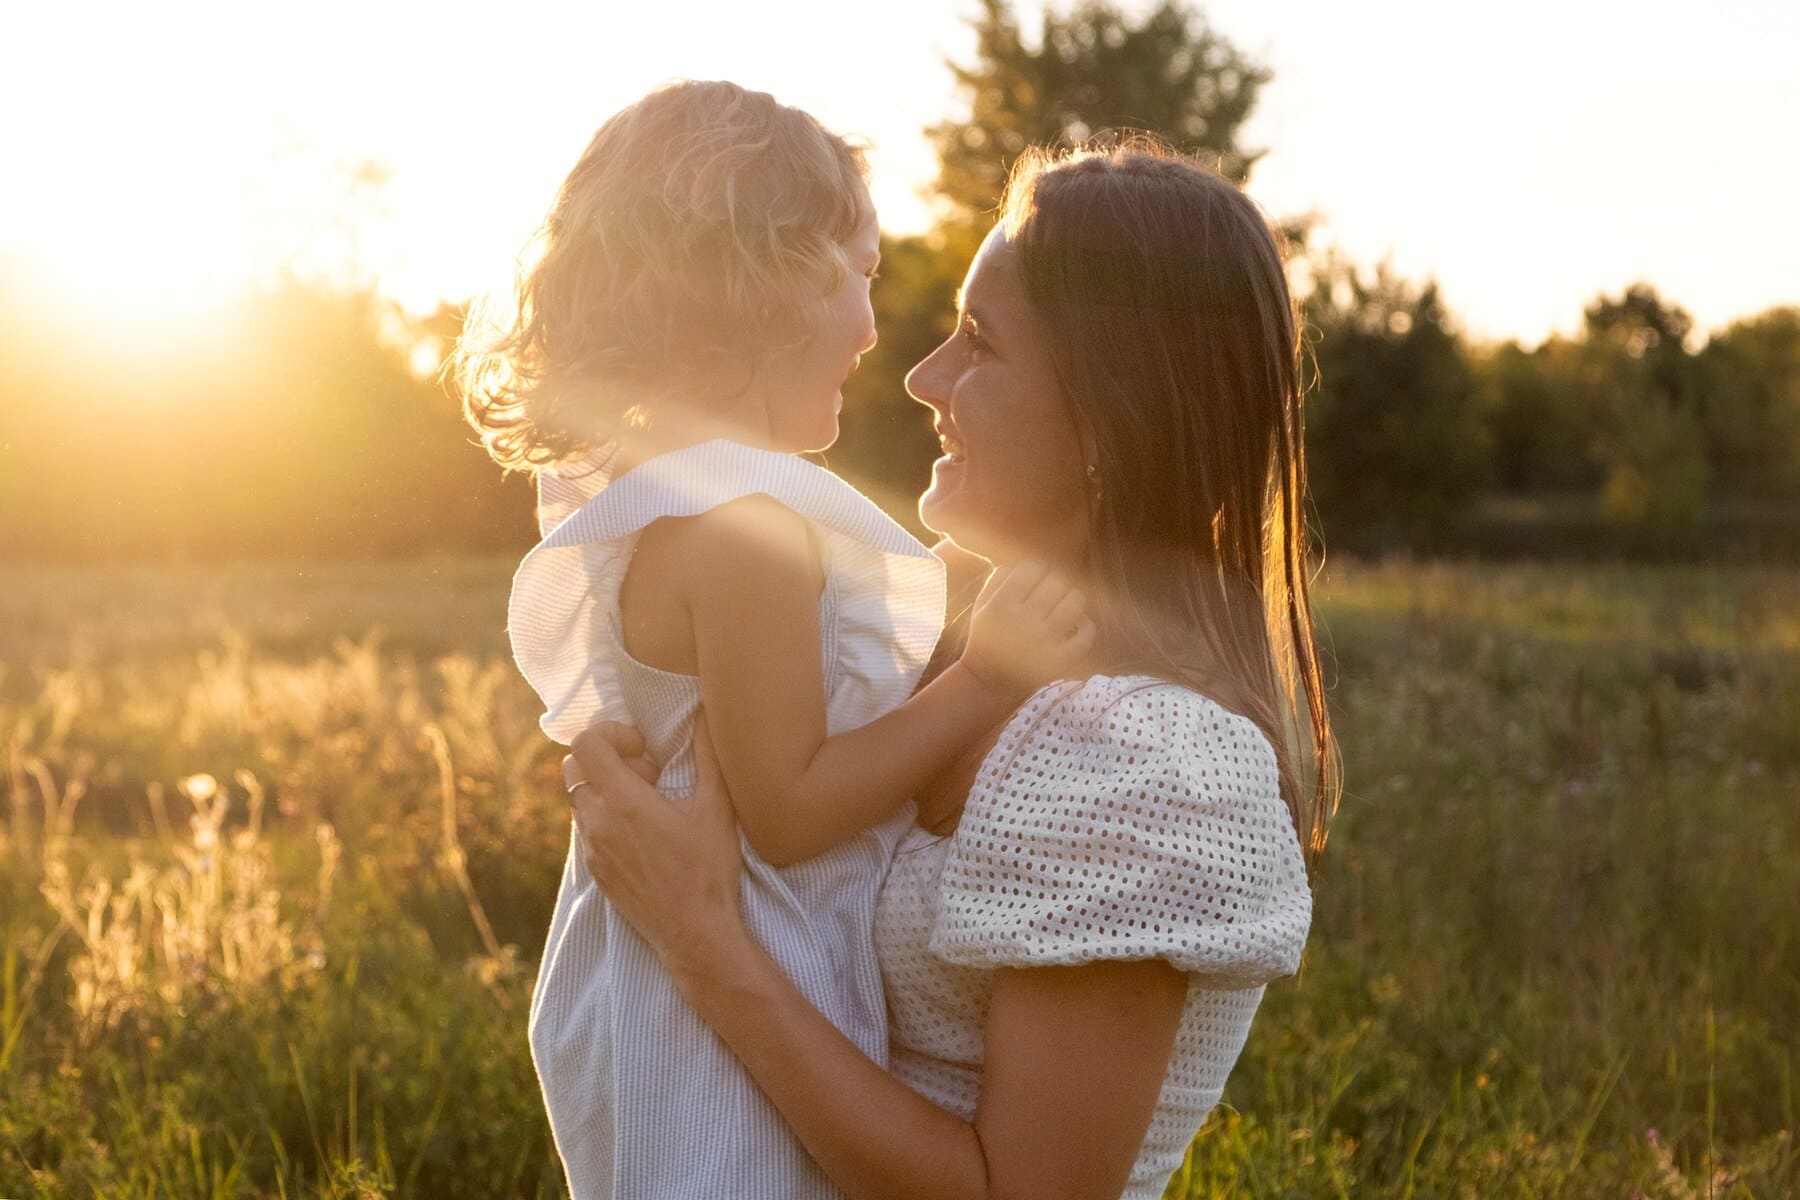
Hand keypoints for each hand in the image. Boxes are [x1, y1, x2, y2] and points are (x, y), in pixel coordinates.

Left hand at [563, 713, 745, 967]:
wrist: (695, 935)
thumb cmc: (709, 871)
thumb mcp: (717, 808)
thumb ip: (708, 755)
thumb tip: (703, 713)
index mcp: (622, 802)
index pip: (585, 744)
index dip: (613, 734)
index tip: (645, 750)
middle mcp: (597, 823)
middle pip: (574, 767)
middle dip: (607, 759)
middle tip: (648, 775)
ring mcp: (592, 851)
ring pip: (579, 798)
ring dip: (606, 789)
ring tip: (648, 805)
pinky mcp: (595, 872)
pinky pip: (587, 829)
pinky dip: (606, 817)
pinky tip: (643, 834)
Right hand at [960, 559, 1096, 698]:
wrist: (989, 683)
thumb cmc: (987, 639)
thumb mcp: (982, 607)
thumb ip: (998, 579)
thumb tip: (1022, 561)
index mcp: (1002, 605)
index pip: (1033, 567)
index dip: (1037, 568)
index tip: (1035, 578)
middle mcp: (1023, 621)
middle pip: (1057, 581)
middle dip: (1055, 583)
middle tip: (1050, 593)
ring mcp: (1044, 642)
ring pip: (1075, 602)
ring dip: (1073, 599)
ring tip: (1064, 606)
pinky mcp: (1060, 660)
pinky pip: (1087, 634)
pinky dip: (1086, 626)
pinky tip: (1076, 626)